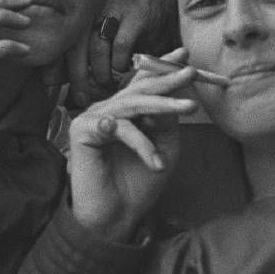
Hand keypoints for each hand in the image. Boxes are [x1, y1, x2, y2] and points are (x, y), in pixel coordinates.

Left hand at [48, 0, 151, 106]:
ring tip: (105, 84)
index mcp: (75, 12)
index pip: (58, 41)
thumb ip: (76, 54)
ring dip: (101, 73)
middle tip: (81, 98)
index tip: (51, 86)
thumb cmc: (118, 26)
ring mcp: (112, 9)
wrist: (151, 2)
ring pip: (97, 48)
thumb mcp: (93, 33)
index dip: (52, 66)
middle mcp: (90, 8)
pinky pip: (121, 46)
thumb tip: (56, 82)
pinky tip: (121, 69)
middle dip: (77, 77)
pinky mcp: (134, 15)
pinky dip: (119, 63)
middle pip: (75, 46)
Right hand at [67, 48, 196, 238]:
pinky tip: (155, 164)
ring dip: (164, 105)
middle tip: (191, 72)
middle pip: (140, 88)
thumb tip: (177, 90)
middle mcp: (108, 110)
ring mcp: (93, 118)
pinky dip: (142, 145)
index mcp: (126, 112)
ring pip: (133, 104)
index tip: (185, 54)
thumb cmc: (139, 183)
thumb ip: (168, 119)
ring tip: (190, 109)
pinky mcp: (82, 130)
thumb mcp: (164, 146)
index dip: (162, 67)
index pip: (144, 83)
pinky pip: (121, 129)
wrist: (116, 218)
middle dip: (168, 78)